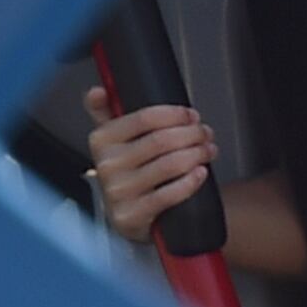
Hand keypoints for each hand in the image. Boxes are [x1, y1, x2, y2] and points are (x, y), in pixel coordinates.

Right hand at [84, 86, 221, 244]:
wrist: (126, 216)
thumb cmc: (126, 173)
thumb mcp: (112, 142)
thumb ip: (105, 112)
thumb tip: (98, 91)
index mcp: (102, 140)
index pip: (145, 118)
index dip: (175, 114)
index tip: (192, 116)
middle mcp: (107, 165)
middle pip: (161, 141)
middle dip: (192, 134)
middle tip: (206, 133)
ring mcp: (119, 192)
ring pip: (169, 165)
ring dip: (197, 154)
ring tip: (208, 150)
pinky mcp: (132, 215)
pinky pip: (169, 194)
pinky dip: (191, 182)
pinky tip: (201, 173)